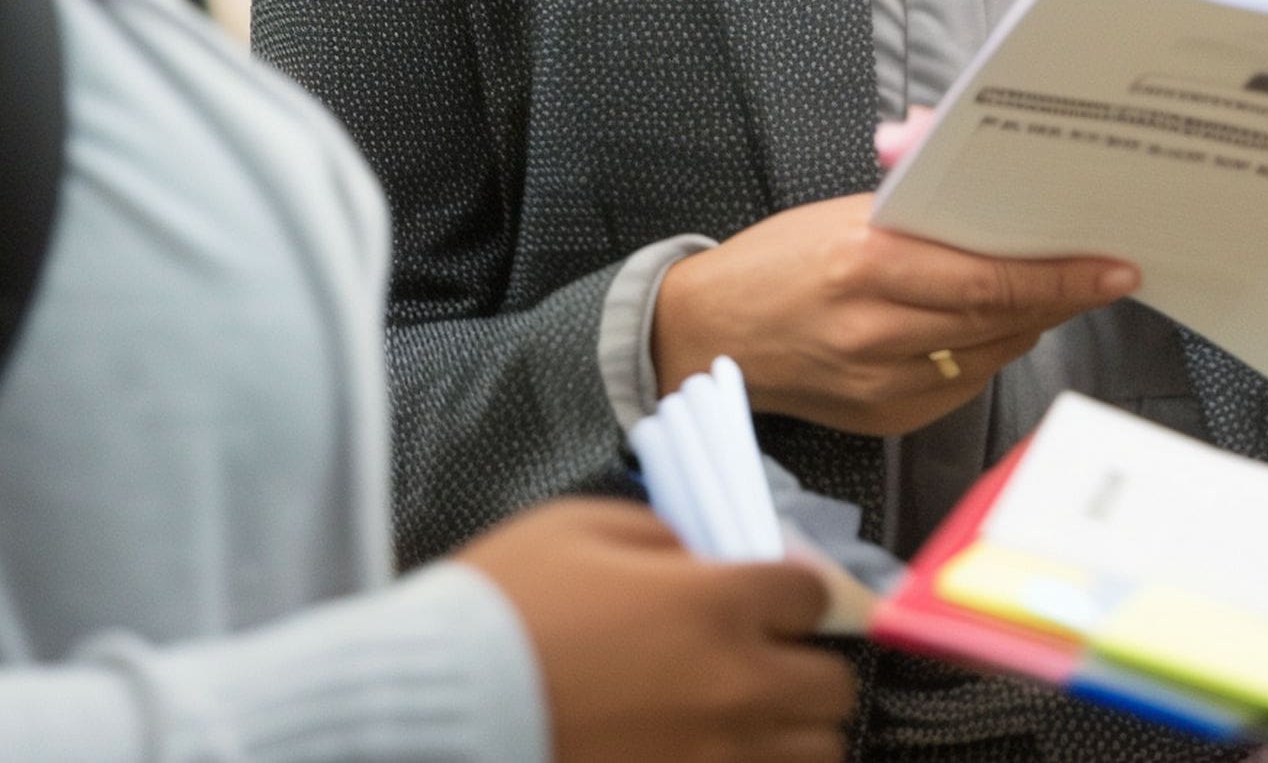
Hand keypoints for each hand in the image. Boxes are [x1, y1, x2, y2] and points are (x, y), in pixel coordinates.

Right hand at [456, 499, 852, 762]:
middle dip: (803, 666)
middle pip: (831, 687)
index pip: (812, 596)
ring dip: (789, 731)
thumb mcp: (580, 528)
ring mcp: (713, 759)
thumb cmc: (501, 608)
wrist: (436, 709)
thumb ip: (664, 535)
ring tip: (739, 718)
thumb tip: (705, 559)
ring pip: (815, 755)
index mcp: (716, 605)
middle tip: (760, 660)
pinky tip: (708, 750)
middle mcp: (735, 687)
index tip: (765, 598)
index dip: (790, 593)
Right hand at [651, 193, 1135, 436]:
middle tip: (1102, 274)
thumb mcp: (843, 214)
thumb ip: (916, 202)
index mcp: (864, 264)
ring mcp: (880, 383)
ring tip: (1050, 293)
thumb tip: (988, 182)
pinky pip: (962, 383)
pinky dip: (987, 352)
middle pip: (997, 317)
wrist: (710, 333)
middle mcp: (874, 330)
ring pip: (989, 353)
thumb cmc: (777, 262)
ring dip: (1027, 323)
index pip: (987, 277)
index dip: (1059, 277)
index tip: (1112, 268)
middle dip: (1058, 296)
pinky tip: (990, 328)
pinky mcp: (885, 418)